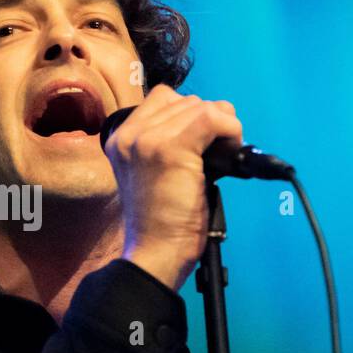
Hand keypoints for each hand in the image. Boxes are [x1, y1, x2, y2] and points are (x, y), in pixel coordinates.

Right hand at [103, 84, 242, 291]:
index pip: (162, 99)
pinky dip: (231, 131)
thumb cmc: (161, 223)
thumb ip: (168, 143)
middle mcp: (128, 134)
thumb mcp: (154, 174)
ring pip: (199, 106)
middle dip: (209, 120)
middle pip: (184, 100)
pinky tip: (232, 153)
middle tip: (220, 152)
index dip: (191, 115)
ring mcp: (147, 139)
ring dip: (223, 126)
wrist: (155, 253)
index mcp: (120, 139)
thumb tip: (213, 119)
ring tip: (224, 156)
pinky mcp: (169, 148)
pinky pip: (211, 118)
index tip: (204, 142)